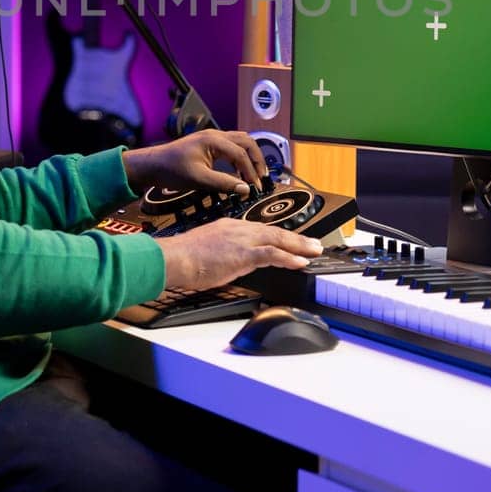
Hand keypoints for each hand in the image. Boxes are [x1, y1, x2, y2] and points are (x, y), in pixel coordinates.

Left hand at [121, 129, 268, 197]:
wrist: (152, 165)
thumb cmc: (171, 170)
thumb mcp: (198, 179)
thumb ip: (224, 183)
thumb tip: (245, 189)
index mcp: (214, 140)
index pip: (241, 154)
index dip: (251, 171)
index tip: (255, 187)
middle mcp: (215, 135)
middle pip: (247, 141)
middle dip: (257, 159)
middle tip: (261, 176)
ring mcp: (212, 138)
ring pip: (240, 141)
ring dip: (250, 156)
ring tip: (254, 174)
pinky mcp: (208, 144)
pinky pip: (231, 146)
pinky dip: (240, 156)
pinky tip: (238, 171)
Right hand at [155, 220, 322, 291]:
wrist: (175, 257)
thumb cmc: (185, 258)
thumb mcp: (209, 250)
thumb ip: (225, 254)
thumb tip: (233, 264)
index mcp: (230, 227)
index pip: (262, 230)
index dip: (280, 236)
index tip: (292, 241)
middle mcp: (239, 229)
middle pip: (275, 231)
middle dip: (297, 238)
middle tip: (314, 243)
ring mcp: (242, 239)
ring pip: (278, 240)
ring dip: (299, 246)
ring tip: (314, 251)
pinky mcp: (243, 253)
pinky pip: (272, 254)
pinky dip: (289, 257)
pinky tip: (300, 262)